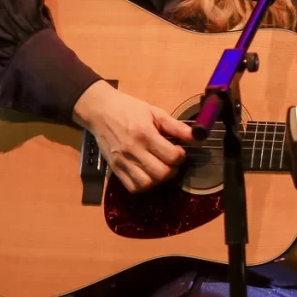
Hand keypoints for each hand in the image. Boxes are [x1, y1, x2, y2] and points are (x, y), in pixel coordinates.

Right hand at [73, 80, 193, 192]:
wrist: (100, 111)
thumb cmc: (129, 109)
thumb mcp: (154, 111)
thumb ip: (175, 126)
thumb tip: (196, 136)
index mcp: (145, 134)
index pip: (171, 156)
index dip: (180, 156)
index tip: (179, 150)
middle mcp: (133, 150)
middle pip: (161, 173)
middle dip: (173, 169)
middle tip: (172, 160)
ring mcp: (122, 162)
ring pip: (147, 184)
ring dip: (159, 179)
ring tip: (160, 168)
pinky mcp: (115, 169)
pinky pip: (132, 187)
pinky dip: (144, 185)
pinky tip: (148, 174)